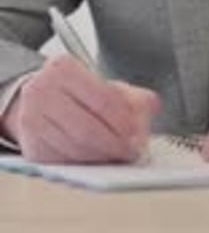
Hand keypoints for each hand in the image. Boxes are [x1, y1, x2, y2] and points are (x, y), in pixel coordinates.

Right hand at [2, 55, 160, 163]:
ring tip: (121, 156)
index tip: (139, 133)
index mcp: (62, 68)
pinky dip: (86, 165)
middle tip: (134, 151)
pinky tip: (101, 162)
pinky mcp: (31, 147)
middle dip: (115, 143)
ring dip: (103, 157)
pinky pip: (64, 162)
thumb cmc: (73, 91)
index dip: (123, 120)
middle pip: (87, 127)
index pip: (101, 98)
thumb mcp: (100, 82)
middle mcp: (42, 92)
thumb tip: (153, 105)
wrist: (34, 98)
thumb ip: (130, 93)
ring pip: (75, 148)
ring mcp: (32, 120)